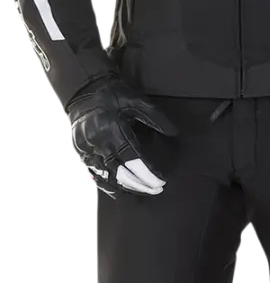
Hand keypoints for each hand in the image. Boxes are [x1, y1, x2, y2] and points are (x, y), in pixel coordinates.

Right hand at [67, 76, 178, 198]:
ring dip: (126, 188)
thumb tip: (175, 133)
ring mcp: (87, 150)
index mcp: (113, 129)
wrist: (84, 90)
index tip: (161, 181)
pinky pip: (94, 175)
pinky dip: (106, 186)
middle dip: (140, 184)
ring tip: (142, 192)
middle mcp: (99, 143)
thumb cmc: (113, 94)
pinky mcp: (81, 153)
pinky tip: (118, 192)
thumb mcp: (136, 100)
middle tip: (156, 190)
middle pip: (121, 172)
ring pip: (107, 177)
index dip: (148, 173)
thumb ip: (155, 117)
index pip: (133, 159)